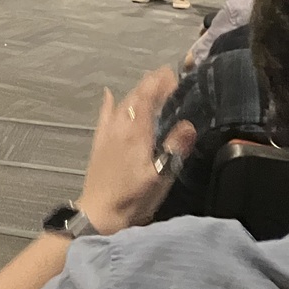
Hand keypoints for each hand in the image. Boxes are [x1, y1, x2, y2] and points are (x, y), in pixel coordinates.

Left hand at [75, 69, 196, 235]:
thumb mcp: (161, 177)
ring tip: (148, 82)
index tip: (172, 75)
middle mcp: (119, 129)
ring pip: (121, 105)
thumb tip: (188, 125)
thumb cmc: (133, 198)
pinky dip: (109, 103)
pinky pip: (104, 116)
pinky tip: (108, 95)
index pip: (148, 100)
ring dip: (135, 91)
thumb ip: (174, 149)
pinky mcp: (99, 144)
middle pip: (134, 98)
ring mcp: (107, 135)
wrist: (100, 214)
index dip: (159, 84)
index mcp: (136, 134)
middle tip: (166, 76)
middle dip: (150, 84)